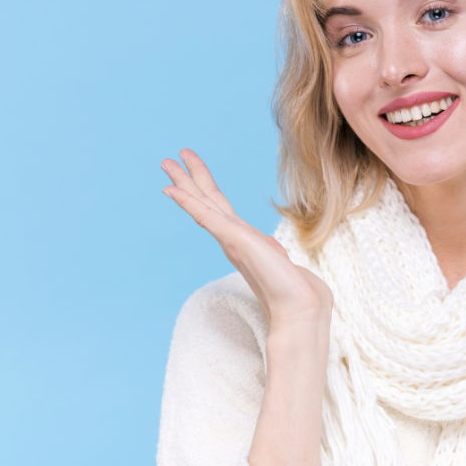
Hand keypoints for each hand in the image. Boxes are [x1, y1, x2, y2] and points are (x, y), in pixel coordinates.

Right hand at [161, 149, 333, 327]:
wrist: (300, 306)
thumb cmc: (295, 290)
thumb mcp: (282, 262)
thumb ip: (273, 253)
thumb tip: (273, 250)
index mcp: (241, 240)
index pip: (219, 208)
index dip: (204, 189)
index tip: (192, 173)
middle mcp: (231, 237)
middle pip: (206, 199)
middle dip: (188, 178)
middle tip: (169, 160)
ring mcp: (229, 237)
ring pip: (201, 202)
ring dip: (183, 181)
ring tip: (166, 162)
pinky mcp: (232, 239)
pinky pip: (204, 215)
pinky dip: (187, 201)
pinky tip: (171, 189)